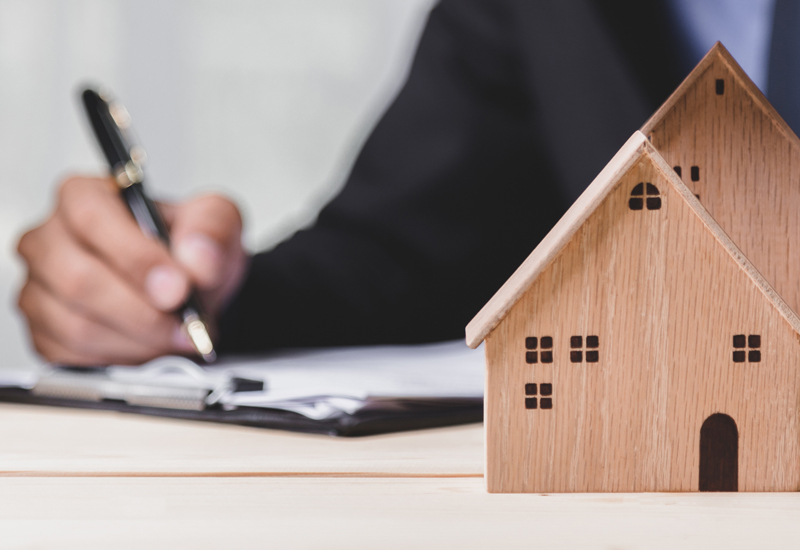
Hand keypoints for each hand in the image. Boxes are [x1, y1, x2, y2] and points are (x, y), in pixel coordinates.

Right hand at [16, 176, 247, 365]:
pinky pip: (73, 356)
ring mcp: (39, 288)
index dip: (136, 258)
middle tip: (185, 323)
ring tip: (177, 335)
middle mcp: (50, 239)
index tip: (177, 287)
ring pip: (77, 325)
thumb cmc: (187, 247)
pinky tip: (150, 345)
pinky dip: (121, 358)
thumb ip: (211, 228)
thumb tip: (196, 257)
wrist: (189, 287)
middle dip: (142, 312)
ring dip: (138, 339)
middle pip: (79, 280)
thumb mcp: (216, 220)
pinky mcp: (43, 332)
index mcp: (82, 196)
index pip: (93, 220)